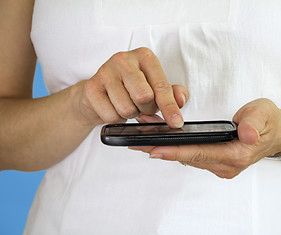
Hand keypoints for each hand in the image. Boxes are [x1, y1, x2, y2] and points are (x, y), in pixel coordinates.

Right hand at [72, 47, 188, 127]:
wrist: (97, 93)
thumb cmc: (130, 88)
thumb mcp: (155, 88)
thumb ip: (172, 93)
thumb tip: (181, 99)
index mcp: (144, 56)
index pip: (161, 86)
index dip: (170, 107)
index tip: (176, 123)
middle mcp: (124, 59)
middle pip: (144, 97)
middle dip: (147, 109)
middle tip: (143, 107)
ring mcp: (105, 72)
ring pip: (127, 109)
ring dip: (131, 115)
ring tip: (127, 105)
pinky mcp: (91, 88)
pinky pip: (111, 116)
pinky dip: (116, 119)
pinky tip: (114, 108)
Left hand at [130, 99, 280, 178]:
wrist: (277, 133)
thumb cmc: (268, 121)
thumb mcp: (264, 114)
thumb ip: (254, 123)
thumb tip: (247, 134)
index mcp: (236, 154)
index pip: (199, 153)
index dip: (175, 151)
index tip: (153, 149)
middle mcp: (226, 166)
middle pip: (188, 158)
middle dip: (161, 150)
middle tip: (136, 143)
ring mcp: (221, 167)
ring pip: (188, 159)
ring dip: (166, 150)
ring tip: (143, 140)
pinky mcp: (217, 162)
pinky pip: (193, 158)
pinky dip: (176, 150)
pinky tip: (163, 142)